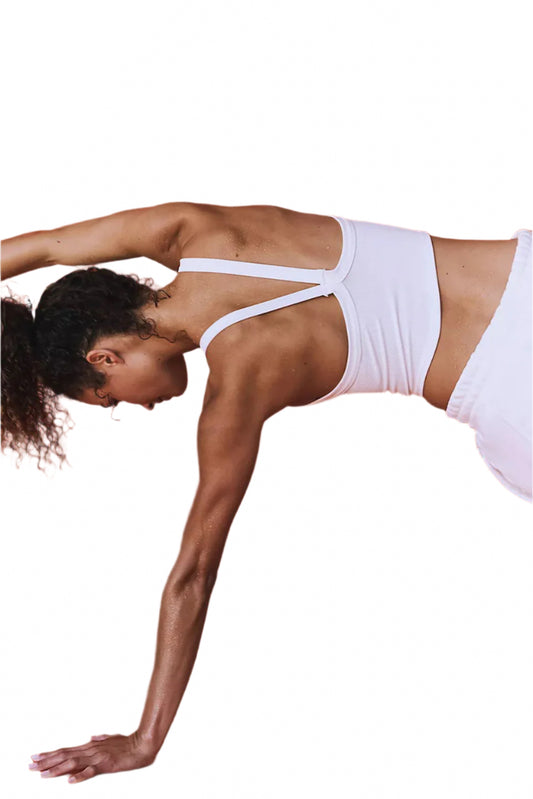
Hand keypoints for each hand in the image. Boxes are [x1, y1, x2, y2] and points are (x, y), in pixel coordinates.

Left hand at [28, 731, 155, 783]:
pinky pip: (91, 772)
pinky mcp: (107, 765)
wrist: (143, 744)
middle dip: (46, 762)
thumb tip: (92, 737)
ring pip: (73, 764)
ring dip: (56, 769)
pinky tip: (70, 781)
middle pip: (64, 756)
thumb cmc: (129, 742)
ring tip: (42, 774)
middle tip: (30, 765)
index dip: (50, 754)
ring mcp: (98, 757)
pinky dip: (80, 776)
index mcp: (91, 746)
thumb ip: (101, 739)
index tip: (35, 757)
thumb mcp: (112, 739)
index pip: (66, 750)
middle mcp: (91, 750)